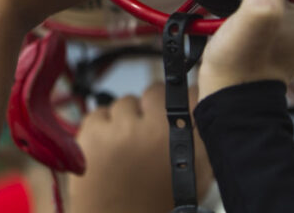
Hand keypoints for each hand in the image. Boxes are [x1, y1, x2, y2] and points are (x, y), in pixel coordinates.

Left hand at [67, 83, 213, 211]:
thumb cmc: (159, 203)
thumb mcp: (196, 176)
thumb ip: (201, 138)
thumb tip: (199, 101)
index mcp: (187, 141)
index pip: (190, 95)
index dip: (183, 101)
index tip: (178, 110)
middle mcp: (156, 129)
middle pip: (155, 93)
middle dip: (152, 109)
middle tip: (148, 133)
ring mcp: (122, 129)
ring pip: (125, 103)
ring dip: (126, 120)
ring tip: (127, 149)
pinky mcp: (92, 133)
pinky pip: (99, 113)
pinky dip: (102, 128)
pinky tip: (108, 152)